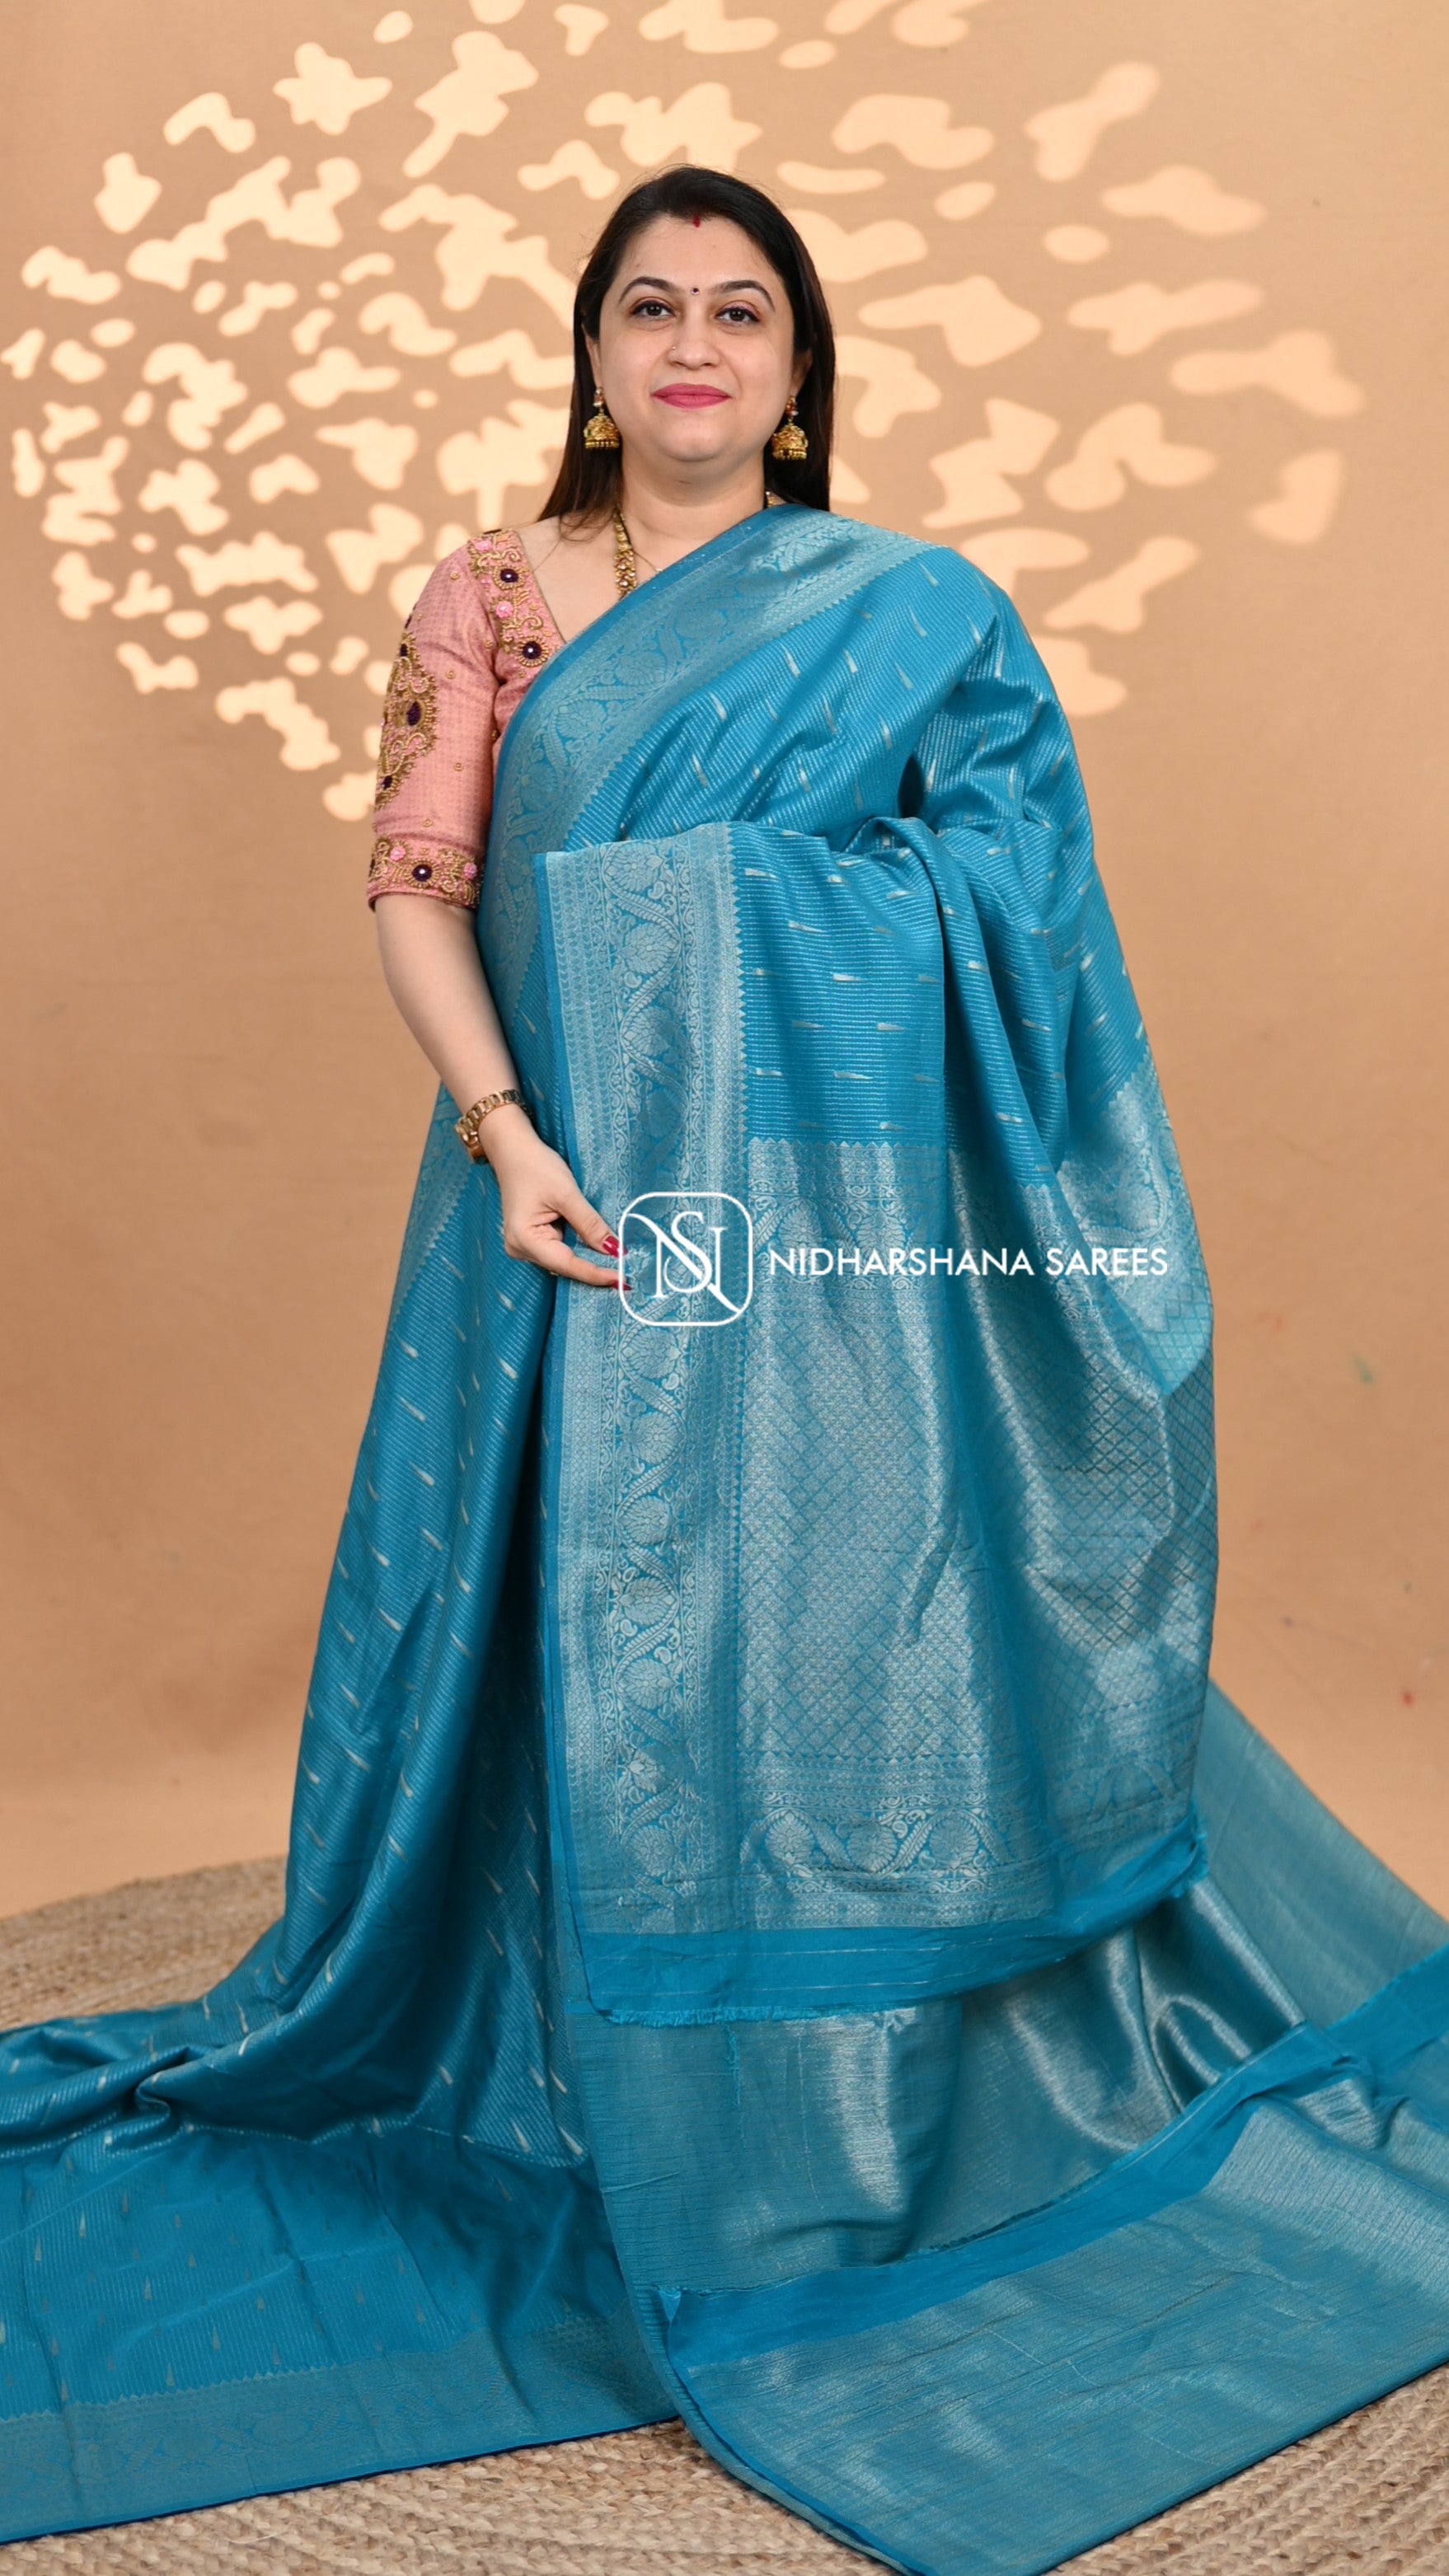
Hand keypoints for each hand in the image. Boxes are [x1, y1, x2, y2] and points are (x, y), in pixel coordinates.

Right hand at [478, 1106, 623, 1287]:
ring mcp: (524, 1245)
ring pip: (563, 1261)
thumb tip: (614, 1250)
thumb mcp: (567, 1194)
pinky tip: (597, 1252)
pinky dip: (578, 1250)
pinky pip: (559, 1251)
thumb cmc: (535, 1166)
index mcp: (524, 1239)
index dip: (596, 1273)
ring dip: (588, 1261)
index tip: (623, 1279)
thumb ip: (590, 1225)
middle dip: (594, 1270)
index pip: (567, 1264)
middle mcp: (520, 1248)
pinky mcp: (531, 1239)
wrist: (513, 1150)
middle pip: (564, 1267)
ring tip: (617, 1266)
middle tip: (626, 1276)